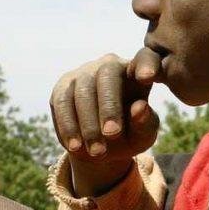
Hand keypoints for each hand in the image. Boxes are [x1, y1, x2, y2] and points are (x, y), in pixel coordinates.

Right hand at [49, 48, 160, 195]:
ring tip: (96, 151)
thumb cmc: (130, 135)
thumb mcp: (143, 135)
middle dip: (108, 107)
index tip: (147, 78)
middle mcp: (110, 64)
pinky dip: (68, 126)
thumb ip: (145, 123)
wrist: (100, 146)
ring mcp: (84, 72)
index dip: (146, 65)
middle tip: (112, 135)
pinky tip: (75, 147)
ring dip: (87, 123)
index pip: (145, 58)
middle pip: (107, 75)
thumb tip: (139, 107)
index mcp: (138, 71)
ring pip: (82, 90)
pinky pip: (61, 102)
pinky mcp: (63, 86)